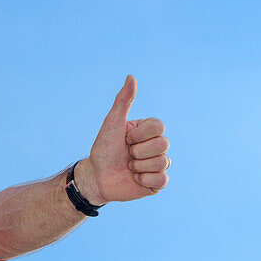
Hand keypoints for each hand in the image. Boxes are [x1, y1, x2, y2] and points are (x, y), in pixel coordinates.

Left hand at [78, 76, 169, 204]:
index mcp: (149, 131)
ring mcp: (159, 164)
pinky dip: (144, 180)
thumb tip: (131, 77)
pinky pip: (162, 180)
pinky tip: (135, 179)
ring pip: (162, 162)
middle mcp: (157, 146)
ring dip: (139, 166)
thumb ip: (123, 101)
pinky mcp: (157, 183)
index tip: (125, 138)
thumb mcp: (112, 123)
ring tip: (128, 167)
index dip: (139, 134)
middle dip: (138, 151)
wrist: (96, 176)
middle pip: (164, 144)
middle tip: (127, 154)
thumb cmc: (103, 148)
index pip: (159, 127)